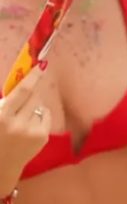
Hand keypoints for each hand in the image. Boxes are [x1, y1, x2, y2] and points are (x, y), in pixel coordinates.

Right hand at [0, 68, 50, 185]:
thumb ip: (5, 101)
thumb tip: (24, 81)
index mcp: (1, 117)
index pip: (22, 91)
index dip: (33, 76)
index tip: (42, 66)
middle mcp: (18, 124)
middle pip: (34, 96)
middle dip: (30, 93)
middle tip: (23, 98)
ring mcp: (32, 131)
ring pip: (39, 105)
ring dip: (32, 106)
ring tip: (20, 118)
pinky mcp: (42, 137)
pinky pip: (45, 115)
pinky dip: (38, 115)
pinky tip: (28, 125)